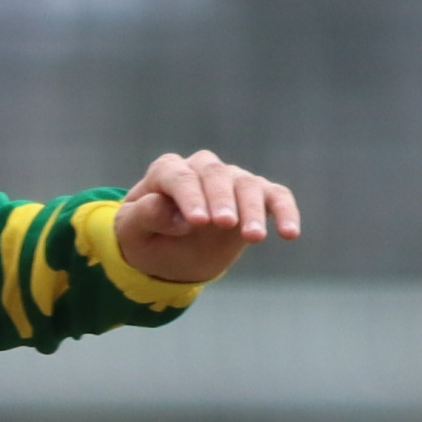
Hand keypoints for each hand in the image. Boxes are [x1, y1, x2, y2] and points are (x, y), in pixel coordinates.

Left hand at [112, 151, 300, 286]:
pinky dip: (284, 211)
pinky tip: (290, 233)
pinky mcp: (255, 197)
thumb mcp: (130, 233)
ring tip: (254, 238)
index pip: (180, 177)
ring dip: (252, 209)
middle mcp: (202, 169)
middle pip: (215, 175)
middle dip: (221, 199)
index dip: (189, 197)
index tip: (196, 222)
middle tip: (224, 224)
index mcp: (167, 171)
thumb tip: (178, 217)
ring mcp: (231, 180)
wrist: (167, 253)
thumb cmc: (145, 238)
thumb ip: (145, 217)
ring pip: (247, 184)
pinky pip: (275, 196)